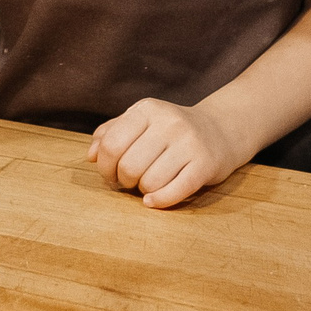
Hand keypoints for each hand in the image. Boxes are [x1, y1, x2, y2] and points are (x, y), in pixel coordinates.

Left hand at [89, 96, 248, 209]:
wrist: (220, 130)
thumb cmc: (171, 131)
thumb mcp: (142, 122)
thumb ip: (111, 133)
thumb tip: (90, 155)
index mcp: (148, 109)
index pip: (111, 144)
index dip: (104, 166)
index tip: (110, 174)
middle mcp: (169, 123)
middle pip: (128, 166)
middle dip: (123, 181)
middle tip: (129, 181)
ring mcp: (189, 143)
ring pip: (150, 182)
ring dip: (143, 191)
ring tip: (148, 184)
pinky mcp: (206, 164)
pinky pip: (174, 192)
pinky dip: (159, 201)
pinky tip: (153, 201)